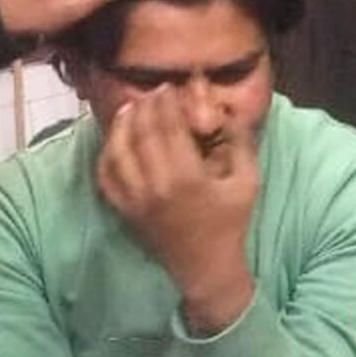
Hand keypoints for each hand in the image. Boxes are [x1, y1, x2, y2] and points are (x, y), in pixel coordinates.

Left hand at [96, 86, 258, 330]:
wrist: (207, 268)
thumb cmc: (231, 224)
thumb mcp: (248, 182)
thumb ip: (241, 143)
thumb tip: (230, 110)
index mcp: (188, 177)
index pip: (169, 127)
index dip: (166, 102)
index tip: (168, 87)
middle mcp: (157, 186)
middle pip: (142, 133)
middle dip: (145, 107)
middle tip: (150, 92)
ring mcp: (137, 200)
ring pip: (119, 152)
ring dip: (122, 125)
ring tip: (129, 108)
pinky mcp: (126, 211)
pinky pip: (107, 178)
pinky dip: (107, 155)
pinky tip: (115, 140)